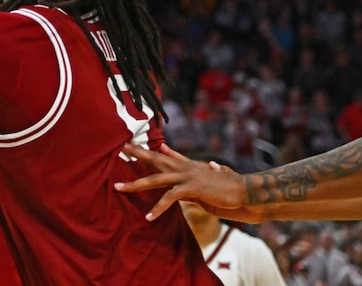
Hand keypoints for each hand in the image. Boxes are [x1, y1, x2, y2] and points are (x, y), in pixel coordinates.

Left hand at [113, 142, 250, 220]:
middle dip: (136, 153)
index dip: (147, 149)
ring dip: (135, 184)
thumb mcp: (206, 174)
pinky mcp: (191, 188)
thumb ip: (194, 168)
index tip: (131, 143)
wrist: (243, 191)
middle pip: (154, 159)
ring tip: (118, 187)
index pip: (162, 155)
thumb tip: (194, 159)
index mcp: (186, 164)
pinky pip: (169, 198)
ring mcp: (186, 176)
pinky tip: (148, 217)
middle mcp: (184, 167)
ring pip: (155, 178)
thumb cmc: (226, 186)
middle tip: (119, 147)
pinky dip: (158, 208)